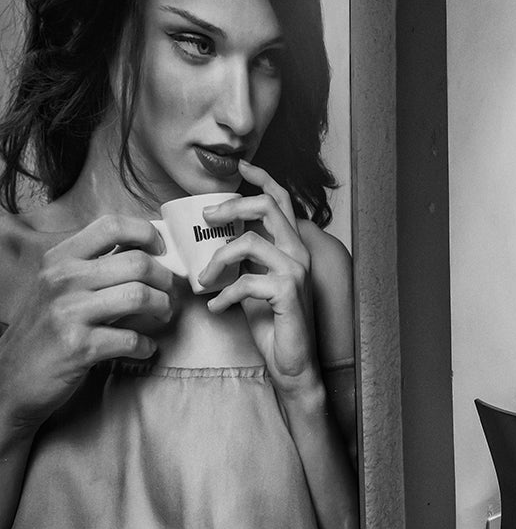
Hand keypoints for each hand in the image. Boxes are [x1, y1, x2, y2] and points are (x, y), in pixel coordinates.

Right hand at [0, 216, 174, 433]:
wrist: (12, 379)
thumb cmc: (45, 328)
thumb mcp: (59, 286)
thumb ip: (95, 265)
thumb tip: (149, 249)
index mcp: (60, 259)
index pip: (112, 225)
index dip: (147, 234)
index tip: (161, 251)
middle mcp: (62, 280)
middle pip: (138, 262)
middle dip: (165, 279)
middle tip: (169, 293)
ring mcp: (68, 313)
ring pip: (140, 296)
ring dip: (163, 307)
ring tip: (163, 315)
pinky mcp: (78, 347)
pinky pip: (132, 338)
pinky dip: (147, 345)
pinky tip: (145, 348)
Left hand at [200, 161, 317, 397]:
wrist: (292, 363)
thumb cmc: (272, 323)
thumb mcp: (253, 282)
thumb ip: (245, 259)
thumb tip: (212, 241)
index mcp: (291, 246)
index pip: (282, 200)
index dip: (262, 178)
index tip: (240, 165)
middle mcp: (299, 252)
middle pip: (267, 206)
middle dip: (230, 206)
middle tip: (205, 218)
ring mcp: (296, 270)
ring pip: (249, 242)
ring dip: (217, 260)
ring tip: (203, 280)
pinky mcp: (288, 292)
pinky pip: (246, 281)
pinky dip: (223, 295)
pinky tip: (217, 308)